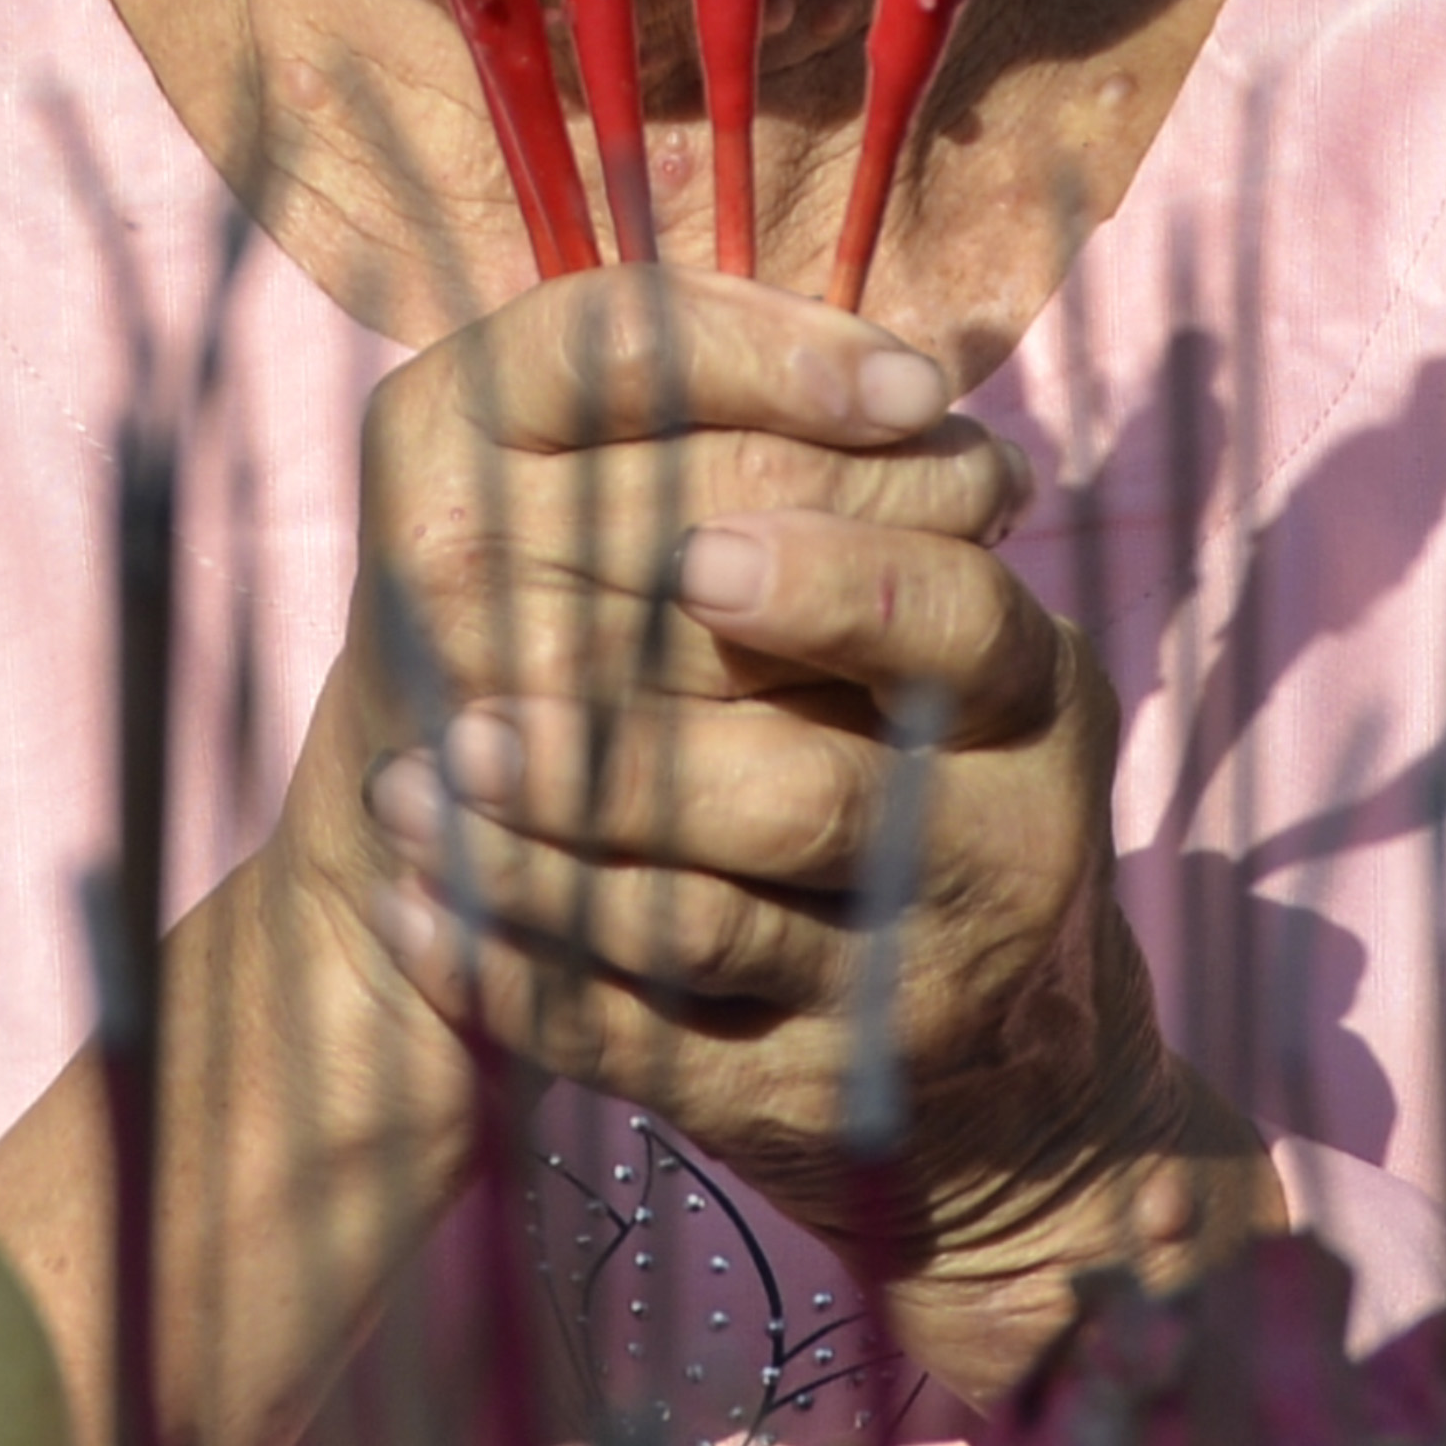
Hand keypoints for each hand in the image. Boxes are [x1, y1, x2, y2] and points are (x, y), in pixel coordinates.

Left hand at [266, 264, 1243, 1376]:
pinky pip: (645, 1044)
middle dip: (620, 746)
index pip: (951, 616)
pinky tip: (418, 908)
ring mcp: (912, 994)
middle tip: (472, 704)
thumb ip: (822, 495)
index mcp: (1028, 694)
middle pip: (804, 793)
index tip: (698, 557)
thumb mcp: (928, 644)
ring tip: (418, 790)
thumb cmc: (901, 770)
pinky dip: (516, 977)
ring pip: (702, 928)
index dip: (832, 579)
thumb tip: (644, 339)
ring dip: (540, 857)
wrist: (996, 1075)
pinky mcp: (814, 1106)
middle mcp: (1002, 847)